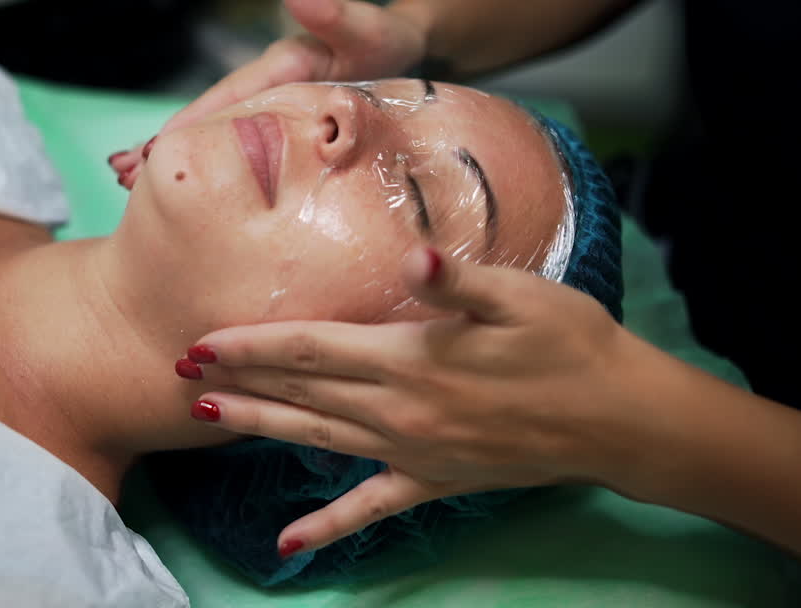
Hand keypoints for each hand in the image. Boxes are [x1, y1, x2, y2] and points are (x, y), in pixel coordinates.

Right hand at [109, 0, 427, 189]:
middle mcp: (267, 95)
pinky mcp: (292, 140)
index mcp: (276, 72)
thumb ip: (327, 7)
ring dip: (188, 166)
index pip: (220, 103)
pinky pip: (251, 161)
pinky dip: (221, 177)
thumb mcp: (363, 27)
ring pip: (224, 146)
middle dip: (167, 152)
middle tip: (124, 186)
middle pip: (209, 127)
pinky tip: (204, 204)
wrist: (417, 56)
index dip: (184, 130)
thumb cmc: (390, 42)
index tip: (146, 158)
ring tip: (140, 197)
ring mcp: (276, 119)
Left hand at [180, 248, 647, 557]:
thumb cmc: (570, 345)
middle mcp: (398, 411)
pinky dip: (328, 525)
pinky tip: (289, 543)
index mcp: (411, 360)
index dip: (252, 344)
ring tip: (209, 421)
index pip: (310, 348)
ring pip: (317, 439)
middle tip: (180, 372)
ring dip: (261, 428)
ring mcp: (413, 452)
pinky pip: (369, 507)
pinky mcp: (434, 480)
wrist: (620, 420)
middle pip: (301, 392)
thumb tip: (414, 257)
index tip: (202, 342)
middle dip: (239, 380)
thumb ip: (457, 279)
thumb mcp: (519, 297)